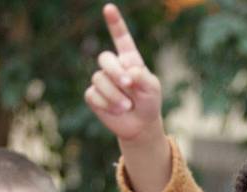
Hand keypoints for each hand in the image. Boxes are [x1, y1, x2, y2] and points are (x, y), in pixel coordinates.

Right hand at [85, 4, 162, 143]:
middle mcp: (113, 67)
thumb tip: (127, 71)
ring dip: (115, 95)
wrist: (141, 125)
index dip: (115, 23)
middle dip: (115, 72)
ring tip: (127, 106)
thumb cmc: (148, 103)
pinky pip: (94, 95)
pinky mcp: (94, 96)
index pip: (121, 38)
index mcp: (129, 59)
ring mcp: (102, 80)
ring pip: (99, 79)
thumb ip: (142, 76)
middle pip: (105, 58)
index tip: (109, 8)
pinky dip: (107, 105)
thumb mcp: (152, 89)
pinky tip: (117, 111)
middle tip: (128, 84)